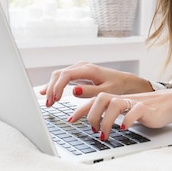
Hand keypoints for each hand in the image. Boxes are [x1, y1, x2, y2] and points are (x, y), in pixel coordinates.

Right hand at [39, 61, 153, 106]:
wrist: (126, 82)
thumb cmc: (118, 87)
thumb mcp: (106, 92)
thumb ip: (90, 91)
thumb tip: (74, 90)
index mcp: (88, 69)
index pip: (65, 75)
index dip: (57, 87)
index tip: (55, 100)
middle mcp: (82, 66)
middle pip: (59, 74)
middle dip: (52, 89)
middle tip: (49, 104)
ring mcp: (80, 69)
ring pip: (59, 75)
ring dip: (52, 87)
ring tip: (49, 103)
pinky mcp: (79, 74)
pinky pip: (63, 77)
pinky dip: (54, 85)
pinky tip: (45, 92)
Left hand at [68, 87, 171, 140]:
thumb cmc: (149, 109)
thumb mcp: (127, 112)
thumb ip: (113, 116)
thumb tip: (95, 127)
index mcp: (117, 99)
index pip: (94, 100)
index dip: (81, 109)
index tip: (70, 120)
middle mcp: (123, 98)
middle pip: (100, 98)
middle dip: (92, 115)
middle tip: (93, 130)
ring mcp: (135, 102)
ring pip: (114, 104)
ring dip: (106, 121)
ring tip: (105, 135)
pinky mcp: (147, 108)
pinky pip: (135, 111)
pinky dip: (127, 120)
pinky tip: (124, 128)